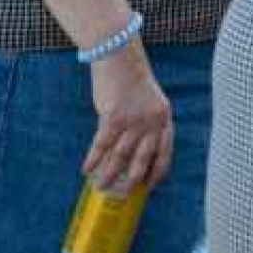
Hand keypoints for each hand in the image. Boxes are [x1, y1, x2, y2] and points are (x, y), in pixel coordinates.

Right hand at [85, 39, 173, 193]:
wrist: (119, 57)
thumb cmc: (131, 81)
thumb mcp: (147, 103)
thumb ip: (145, 125)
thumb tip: (131, 153)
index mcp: (164, 118)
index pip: (165, 152)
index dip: (157, 171)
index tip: (150, 185)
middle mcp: (152, 122)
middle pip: (143, 160)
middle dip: (132, 181)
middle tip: (123, 195)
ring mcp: (133, 121)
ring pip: (120, 157)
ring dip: (109, 175)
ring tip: (100, 187)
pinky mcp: (114, 118)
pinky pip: (102, 146)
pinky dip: (93, 159)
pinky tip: (86, 169)